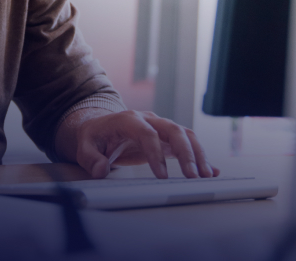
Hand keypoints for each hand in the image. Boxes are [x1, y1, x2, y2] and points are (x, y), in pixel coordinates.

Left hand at [68, 110, 217, 179]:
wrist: (101, 128)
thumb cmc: (94, 137)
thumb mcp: (84, 146)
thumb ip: (90, 158)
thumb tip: (100, 170)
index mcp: (129, 120)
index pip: (147, 133)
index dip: (156, 153)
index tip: (162, 176)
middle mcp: (149, 120)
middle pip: (174, 130)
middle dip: (186, 153)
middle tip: (192, 176)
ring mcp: (161, 127)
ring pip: (185, 135)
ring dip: (198, 154)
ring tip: (206, 176)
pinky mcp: (167, 138)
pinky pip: (187, 144)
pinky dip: (200, 156)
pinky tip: (211, 171)